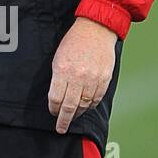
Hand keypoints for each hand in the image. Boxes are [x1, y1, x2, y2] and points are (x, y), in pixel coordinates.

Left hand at [48, 17, 117, 133]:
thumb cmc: (74, 42)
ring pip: (84, 105)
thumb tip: (56, 98)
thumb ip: (57, 78)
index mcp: (62, 70)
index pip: (55, 98)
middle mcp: (77, 77)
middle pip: (69, 106)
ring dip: (78, 114)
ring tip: (74, 117)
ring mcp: (93, 78)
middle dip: (64, 120)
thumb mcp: (58, 57)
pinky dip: (90, 106)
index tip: (53, 113)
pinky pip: (96, 99)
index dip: (53, 109)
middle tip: (61, 128)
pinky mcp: (104, 78)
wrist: (96, 29)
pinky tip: (86, 107)